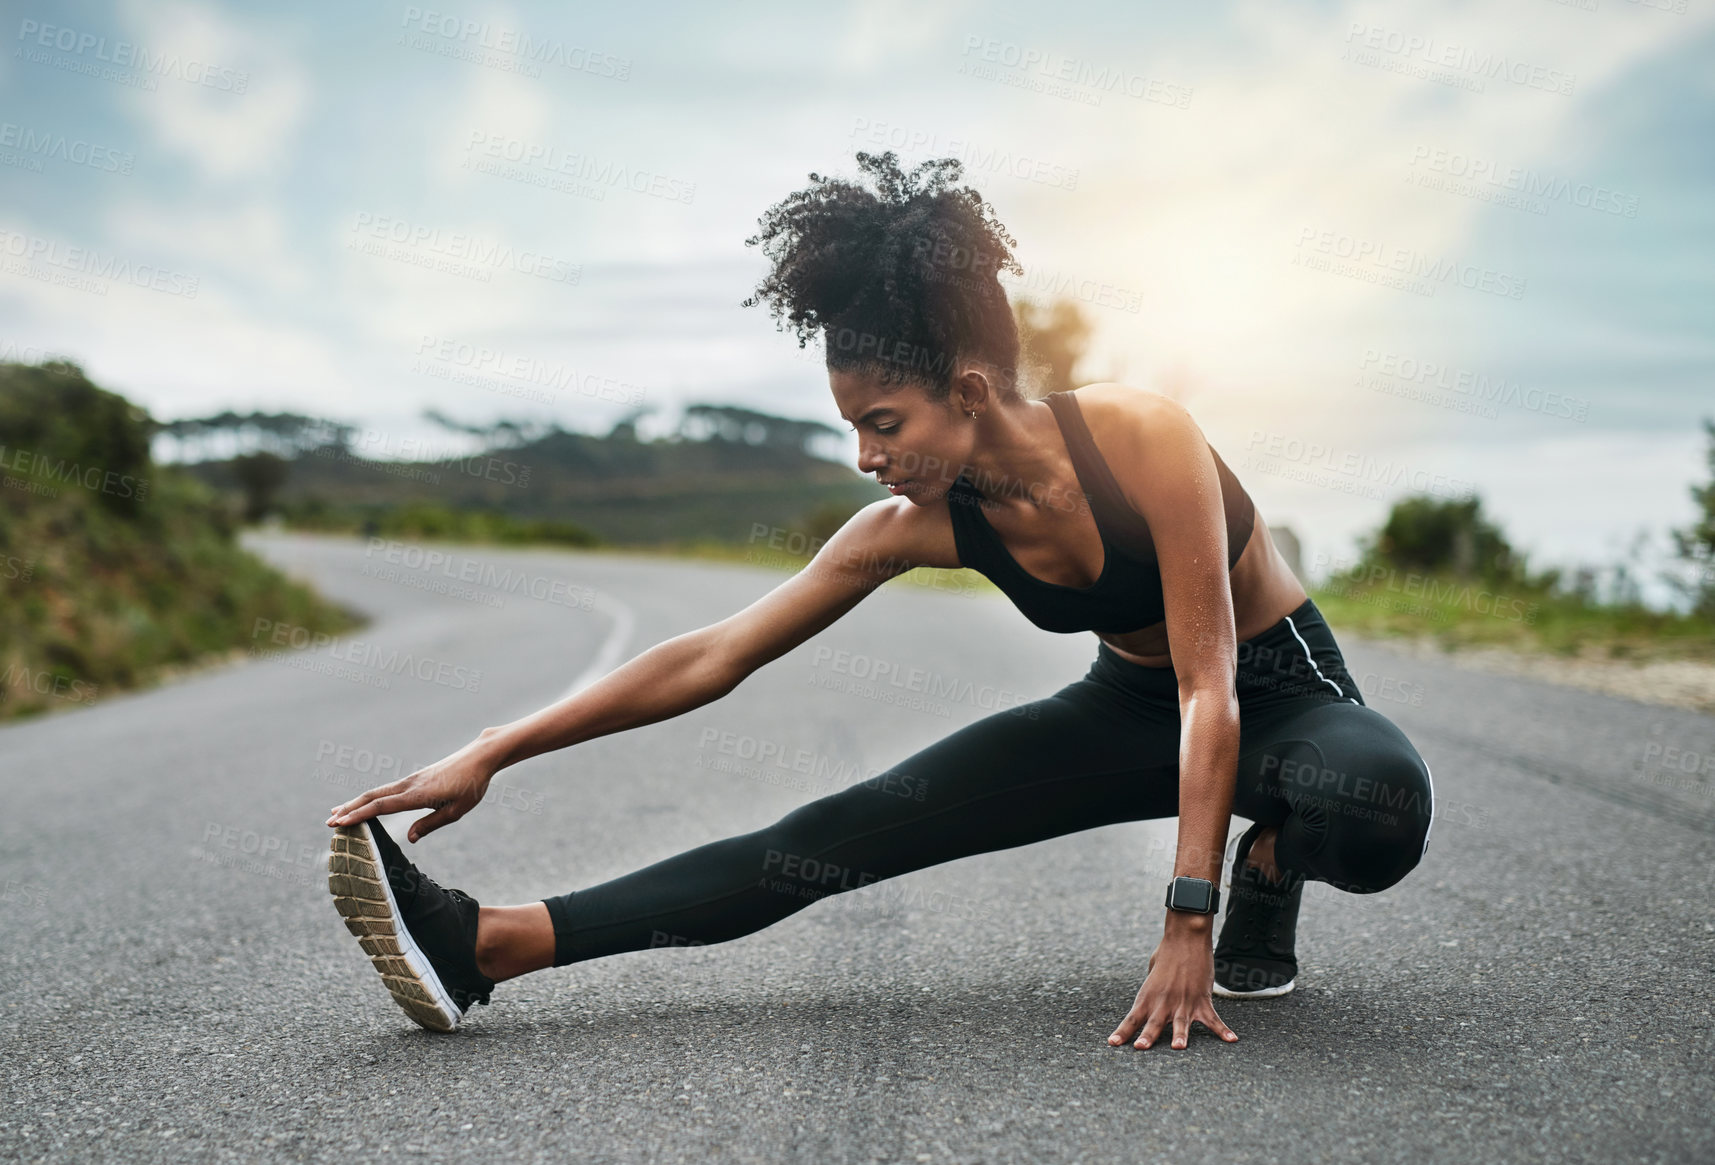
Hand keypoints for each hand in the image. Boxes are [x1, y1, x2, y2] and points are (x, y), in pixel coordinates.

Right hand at [326, 730, 502, 841]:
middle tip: (329, 822)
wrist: (480, 756)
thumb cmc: (472, 785)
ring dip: (357, 802)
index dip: (358, 815)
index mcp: (418, 794)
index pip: (381, 806)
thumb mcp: (457, 811)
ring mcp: (411, 780)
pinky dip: (371, 797)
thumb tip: (409, 839)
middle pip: (372, 797)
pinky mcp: (415, 779)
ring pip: (378, 792)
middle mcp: (410, 785)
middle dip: (349, 809)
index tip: (339, 823)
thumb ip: (431, 824)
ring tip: (337, 812)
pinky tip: (366, 802)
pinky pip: (388, 790)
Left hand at [1107, 917, 1237, 1049]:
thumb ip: (1151, 992)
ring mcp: (1184, 1001)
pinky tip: (1231, 1040)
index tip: (1112, 1043)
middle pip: (1153, 1022)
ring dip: (1180, 1035)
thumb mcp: (1151, 974)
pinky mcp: (1202, 999)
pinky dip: (1223, 1030)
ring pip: (1181, 1022)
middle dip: (1147, 1036)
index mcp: (1148, 996)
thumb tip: (1153, 1003)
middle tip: (1140, 1047)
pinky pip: (1213, 1019)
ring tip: (1178, 1047)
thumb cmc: (1166, 953)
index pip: (1132, 1018)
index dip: (1122, 1031)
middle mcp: (1164, 1001)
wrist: (1186, 938)